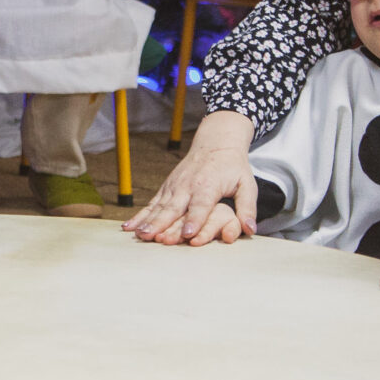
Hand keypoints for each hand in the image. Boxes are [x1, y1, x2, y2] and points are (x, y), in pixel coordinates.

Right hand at [124, 111, 257, 244]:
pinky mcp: (166, 188)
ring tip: (138, 235)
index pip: (201, 205)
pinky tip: (129, 227)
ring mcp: (174, 186)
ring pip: (159, 206)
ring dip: (148, 221)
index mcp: (208, 185)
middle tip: (152, 237)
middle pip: (174, 208)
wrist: (216, 142)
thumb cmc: (233, 166)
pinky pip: (152, 203)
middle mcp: (188, 185)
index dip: (194, 220)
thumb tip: (250, 229)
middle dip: (162, 224)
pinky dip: (140, 215)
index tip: (187, 235)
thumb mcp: (247, 184)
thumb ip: (248, 208)